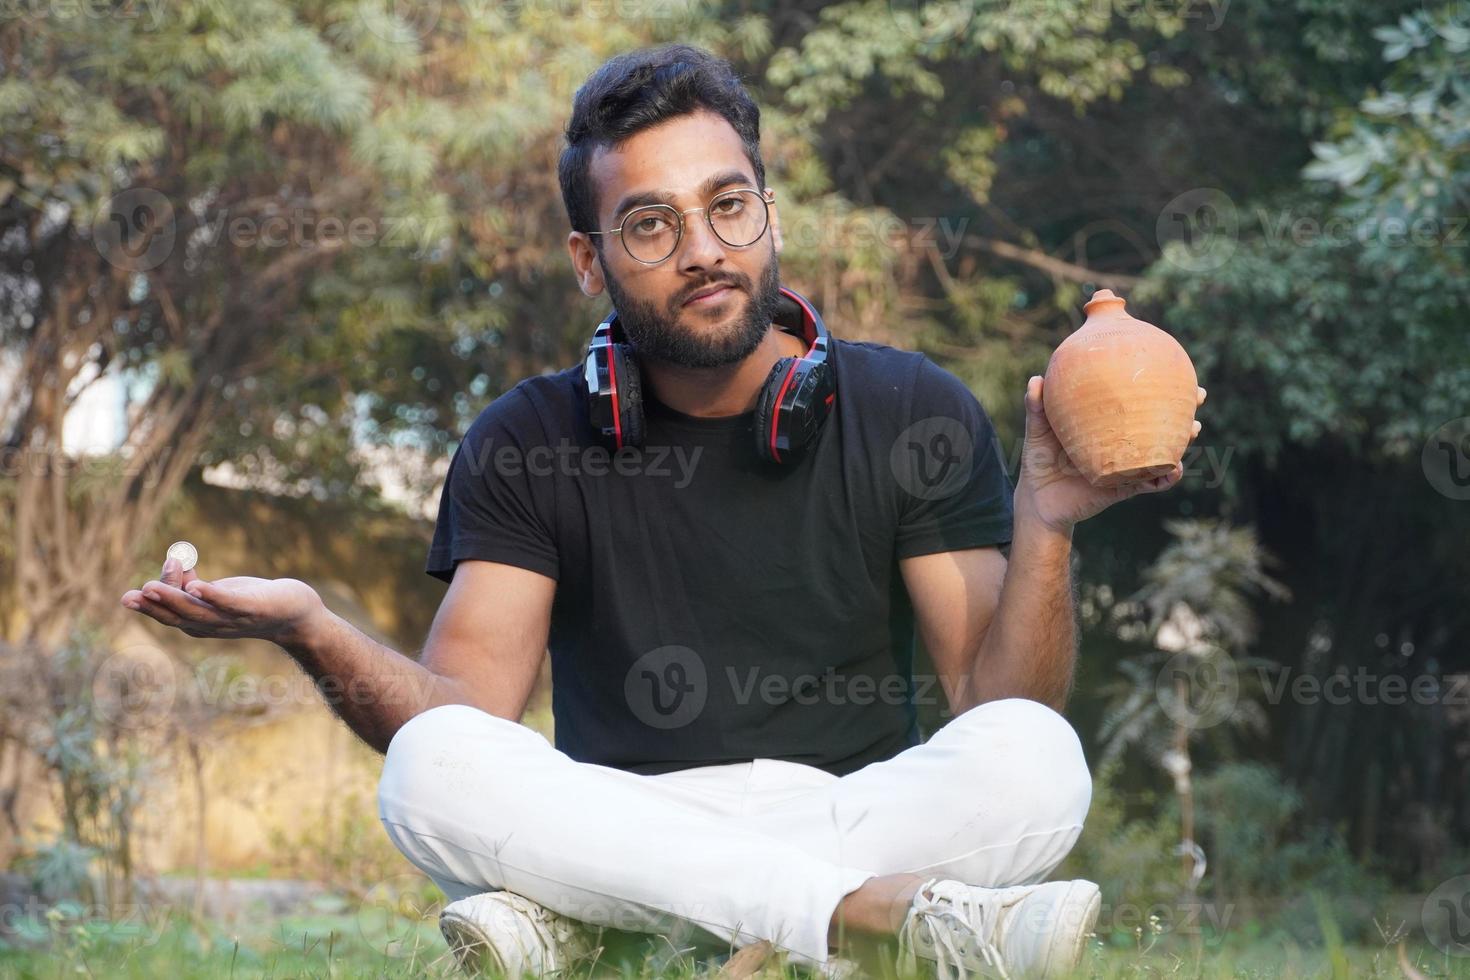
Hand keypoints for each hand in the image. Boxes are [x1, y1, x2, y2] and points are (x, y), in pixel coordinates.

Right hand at [121, 556, 323, 644]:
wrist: (297, 614)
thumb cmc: (255, 602)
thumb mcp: (221, 591)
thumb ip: (195, 583)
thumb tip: (176, 564)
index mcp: (203, 622)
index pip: (171, 615)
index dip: (151, 606)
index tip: (134, 592)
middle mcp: (215, 625)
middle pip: (178, 617)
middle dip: (153, 607)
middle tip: (128, 596)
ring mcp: (235, 619)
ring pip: (198, 611)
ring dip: (173, 599)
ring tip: (151, 587)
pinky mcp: (254, 608)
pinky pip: (230, 603)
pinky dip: (212, 595)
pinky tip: (197, 586)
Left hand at [1015, 376, 1206, 533]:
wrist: (1038, 501)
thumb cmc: (1039, 461)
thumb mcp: (1038, 431)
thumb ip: (1037, 407)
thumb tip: (1036, 379)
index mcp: (1104, 425)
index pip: (1134, 402)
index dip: (1155, 388)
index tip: (1172, 368)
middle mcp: (1120, 443)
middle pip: (1158, 423)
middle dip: (1182, 410)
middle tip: (1198, 395)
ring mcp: (1125, 465)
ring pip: (1162, 451)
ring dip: (1181, 441)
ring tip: (1193, 429)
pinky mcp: (1124, 488)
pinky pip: (1151, 483)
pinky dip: (1166, 477)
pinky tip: (1175, 469)